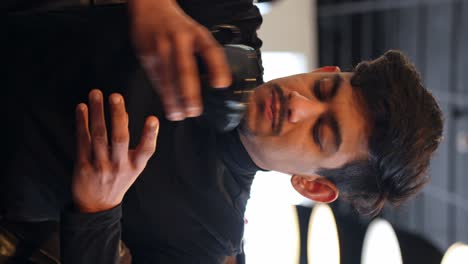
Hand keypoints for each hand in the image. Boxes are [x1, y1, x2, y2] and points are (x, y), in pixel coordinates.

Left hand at [72, 89, 158, 212]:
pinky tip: (81, 108)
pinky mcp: (83, 166)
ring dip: (97, 113)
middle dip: (117, 116)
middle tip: (116, 96)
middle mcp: (119, 166)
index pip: (146, 150)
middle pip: (120, 138)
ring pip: (98, 136)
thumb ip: (130, 142)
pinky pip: (82, 141)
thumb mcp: (131, 166)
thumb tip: (123, 113)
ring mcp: (100, 167)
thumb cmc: (117, 180)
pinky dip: (82, 123)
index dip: (150, 134)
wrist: (96, 206)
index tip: (152, 119)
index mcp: (135, 166)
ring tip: (96, 94)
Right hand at [129, 0, 231, 120]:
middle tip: (194, 110)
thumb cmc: (178, 26)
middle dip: (189, 92)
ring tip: (180, 115)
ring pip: (168, 77)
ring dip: (173, 99)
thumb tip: (218, 84)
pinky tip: (168, 106)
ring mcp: (161, 47)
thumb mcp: (197, 34)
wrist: (150, 7)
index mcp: (197, 34)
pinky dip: (163, 94)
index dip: (217, 68)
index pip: (210, 50)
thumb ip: (206, 54)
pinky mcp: (146, 54)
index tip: (222, 84)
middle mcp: (179, 39)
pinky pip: (156, 78)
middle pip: (185, 68)